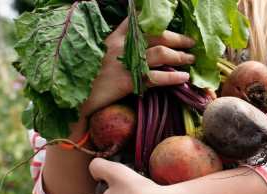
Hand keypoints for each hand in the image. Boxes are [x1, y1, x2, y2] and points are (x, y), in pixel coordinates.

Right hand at [81, 19, 195, 117]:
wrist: (75, 100)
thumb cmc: (88, 80)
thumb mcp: (99, 56)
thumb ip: (117, 49)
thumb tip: (139, 49)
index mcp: (113, 38)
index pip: (138, 21)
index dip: (157, 21)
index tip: (172, 23)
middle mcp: (120, 46)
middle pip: (157, 35)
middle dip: (177, 38)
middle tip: (190, 43)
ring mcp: (124, 63)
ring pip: (161, 53)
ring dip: (180, 56)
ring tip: (190, 60)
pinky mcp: (127, 81)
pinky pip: (156, 77)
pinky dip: (173, 77)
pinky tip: (183, 78)